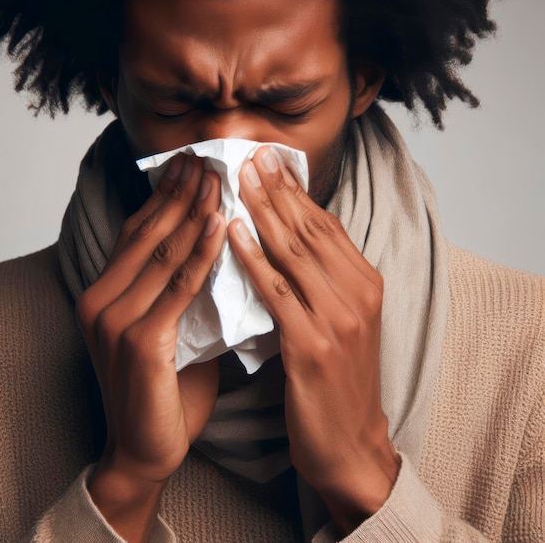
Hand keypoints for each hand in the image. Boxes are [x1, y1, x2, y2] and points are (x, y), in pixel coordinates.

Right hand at [76, 153, 225, 541]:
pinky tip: (222, 224)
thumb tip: (218, 253)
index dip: (163, 195)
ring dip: (194, 211)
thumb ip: (182, 294)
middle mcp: (101, 299)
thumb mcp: (170, 331)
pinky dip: (203, 252)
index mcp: (104, 293)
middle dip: (180, 192)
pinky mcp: (138, 341)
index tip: (188, 164)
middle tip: (206, 156)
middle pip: (147, 232)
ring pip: (163, 252)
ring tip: (218, 177)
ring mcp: (115, 319)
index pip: (137, 231)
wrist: (146, 451)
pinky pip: (179, 286)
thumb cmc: (164, 392)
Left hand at [228, 146, 399, 533]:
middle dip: (276, 188)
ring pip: (294, 252)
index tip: (268, 161)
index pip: (325, 224)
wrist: (350, 442)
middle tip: (248, 154)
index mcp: (365, 283)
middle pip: (309, 229)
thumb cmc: (337, 379)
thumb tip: (286, 236)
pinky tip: (232, 233)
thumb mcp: (339, 319)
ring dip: (262, 211)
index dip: (294, 190)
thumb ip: (319, 278)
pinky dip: (253, 258)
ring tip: (236, 179)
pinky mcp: (312, 345)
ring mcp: (338, 318)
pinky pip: (276, 291)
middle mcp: (357, 293)